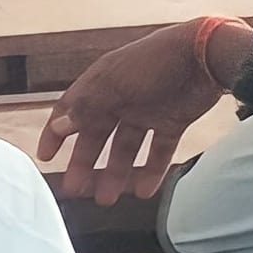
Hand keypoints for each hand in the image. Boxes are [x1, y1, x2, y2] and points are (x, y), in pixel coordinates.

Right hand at [38, 19, 244, 203]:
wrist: (206, 55)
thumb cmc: (154, 62)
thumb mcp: (113, 85)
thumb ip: (86, 107)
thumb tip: (58, 126)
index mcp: (100, 85)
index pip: (69, 111)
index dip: (55, 134)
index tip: (46, 158)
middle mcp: (120, 99)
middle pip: (96, 135)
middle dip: (85, 163)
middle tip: (77, 189)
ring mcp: (146, 111)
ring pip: (124, 147)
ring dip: (115, 172)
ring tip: (107, 198)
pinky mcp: (172, 121)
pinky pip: (157, 150)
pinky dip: (151, 169)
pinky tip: (145, 190)